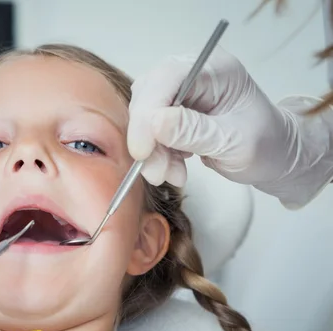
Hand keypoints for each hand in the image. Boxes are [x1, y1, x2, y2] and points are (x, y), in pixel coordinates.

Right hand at [127, 47, 332, 208]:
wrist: (276, 156)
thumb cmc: (267, 144)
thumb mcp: (234, 142)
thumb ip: (194, 131)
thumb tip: (154, 123)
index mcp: (215, 68)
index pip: (166, 78)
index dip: (147, 112)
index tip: (142, 150)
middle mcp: (193, 73)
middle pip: (149, 96)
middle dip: (147, 137)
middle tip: (156, 171)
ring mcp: (181, 92)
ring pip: (145, 117)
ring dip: (152, 151)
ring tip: (171, 174)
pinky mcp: (173, 112)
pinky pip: (150, 132)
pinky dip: (156, 155)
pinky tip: (174, 169)